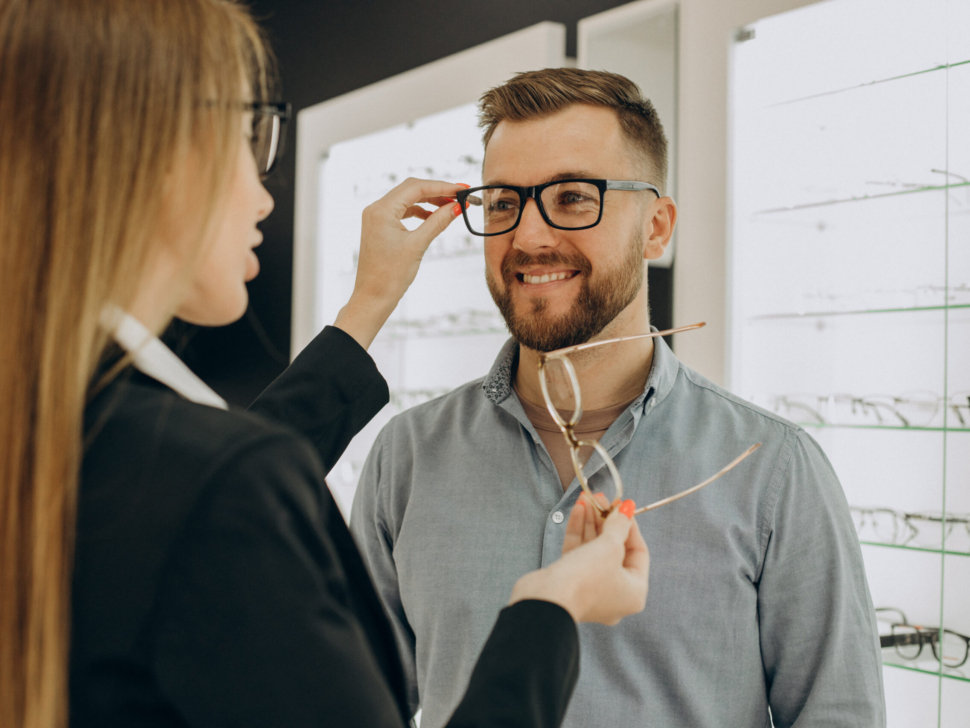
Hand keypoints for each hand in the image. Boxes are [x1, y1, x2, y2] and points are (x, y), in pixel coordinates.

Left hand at [333, 178, 466, 349]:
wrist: (373, 298)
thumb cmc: (390, 276)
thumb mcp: (418, 245)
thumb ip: (438, 222)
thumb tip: (457, 207)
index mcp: (382, 210)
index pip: (416, 188)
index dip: (442, 186)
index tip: (462, 189)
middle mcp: (376, 209)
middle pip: (411, 189)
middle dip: (437, 191)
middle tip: (460, 196)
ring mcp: (376, 217)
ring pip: (407, 199)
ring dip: (429, 201)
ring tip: (450, 206)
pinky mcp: (380, 227)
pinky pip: (402, 211)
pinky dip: (419, 211)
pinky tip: (432, 217)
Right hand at [509, 495, 648, 624]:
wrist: (547, 600)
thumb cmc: (587, 578)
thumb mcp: (610, 547)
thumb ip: (619, 525)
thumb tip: (627, 508)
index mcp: (633, 592)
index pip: (638, 552)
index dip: (630, 525)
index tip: (622, 505)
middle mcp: (614, 593)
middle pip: (615, 549)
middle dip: (606, 520)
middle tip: (601, 498)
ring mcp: (591, 588)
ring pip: (594, 549)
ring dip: (590, 522)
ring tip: (587, 498)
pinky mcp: (570, 581)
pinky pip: (579, 554)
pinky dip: (578, 532)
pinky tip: (577, 510)